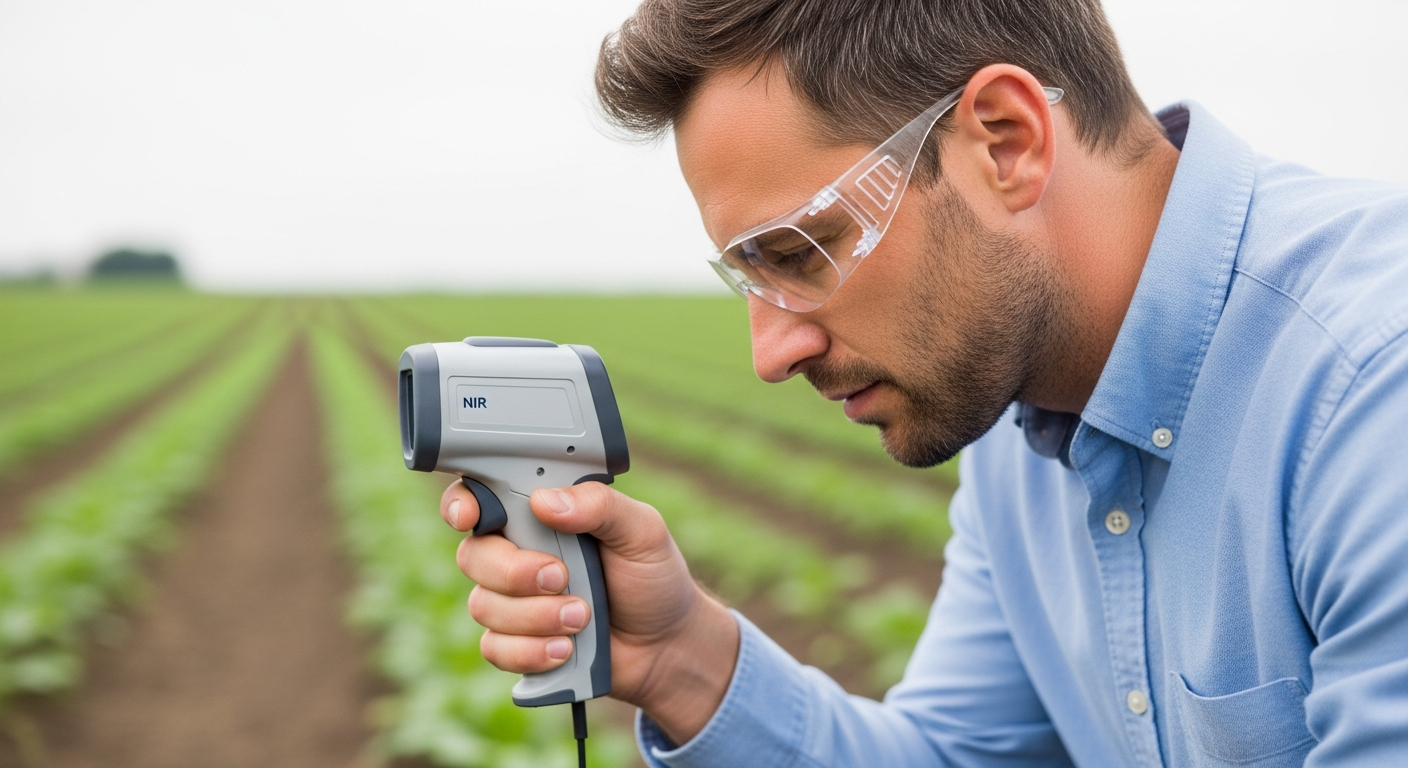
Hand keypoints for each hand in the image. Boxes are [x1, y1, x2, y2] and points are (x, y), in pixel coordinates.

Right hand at [440, 479, 738, 743]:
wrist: (666, 645)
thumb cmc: (654, 579)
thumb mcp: (642, 531)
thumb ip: (600, 506)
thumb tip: (547, 501)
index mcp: (542, 515)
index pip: (482, 497)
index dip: (463, 504)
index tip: (470, 516)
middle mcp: (518, 553)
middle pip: (474, 555)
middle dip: (515, 572)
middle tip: (561, 578)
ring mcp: (513, 600)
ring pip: (484, 605)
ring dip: (535, 616)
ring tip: (583, 618)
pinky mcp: (516, 643)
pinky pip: (494, 647)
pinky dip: (531, 651)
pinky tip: (566, 649)